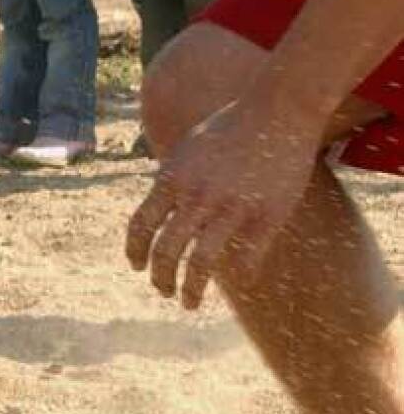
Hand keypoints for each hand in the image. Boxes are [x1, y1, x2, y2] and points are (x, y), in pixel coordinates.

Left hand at [125, 99, 321, 309]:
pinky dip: (237, 277)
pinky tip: (237, 282)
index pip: (140, 226)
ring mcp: (230, 208)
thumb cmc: (232, 127)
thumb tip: (159, 203)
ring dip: (190, 290)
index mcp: (172, 180)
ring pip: (200, 264)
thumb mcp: (188, 149)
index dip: (134, 252)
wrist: (278, 109)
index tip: (136, 267)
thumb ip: (172, 179)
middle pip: (164, 251)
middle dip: (159, 278)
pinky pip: (245, 260)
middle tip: (163, 292)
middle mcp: (196, 197)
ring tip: (188, 303)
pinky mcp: (265, 216)